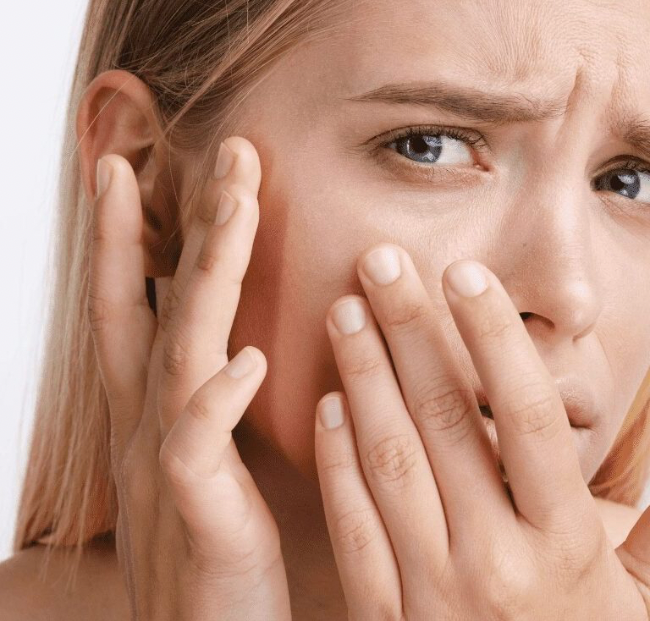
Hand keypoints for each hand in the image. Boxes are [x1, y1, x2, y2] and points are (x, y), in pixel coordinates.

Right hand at [88, 138, 290, 620]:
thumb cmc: (217, 554)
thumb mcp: (209, 467)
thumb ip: (216, 407)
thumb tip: (240, 350)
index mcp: (154, 412)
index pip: (134, 309)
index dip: (129, 240)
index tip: (131, 173)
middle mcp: (147, 425)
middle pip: (152, 306)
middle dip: (169, 225)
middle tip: (198, 152)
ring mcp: (164, 464)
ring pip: (179, 349)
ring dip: (208, 273)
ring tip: (236, 203)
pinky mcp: (197, 510)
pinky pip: (196, 443)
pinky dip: (216, 396)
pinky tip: (245, 357)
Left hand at [314, 242, 649, 619]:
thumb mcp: (634, 593)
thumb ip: (642, 515)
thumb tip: (646, 416)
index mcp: (568, 545)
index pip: (527, 417)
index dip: (493, 339)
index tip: (464, 274)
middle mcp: (497, 560)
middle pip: (444, 421)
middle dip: (408, 331)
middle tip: (378, 263)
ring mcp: (432, 591)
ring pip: (388, 460)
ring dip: (363, 377)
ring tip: (343, 310)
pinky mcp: (383, 616)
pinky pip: (353, 525)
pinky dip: (335, 459)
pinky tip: (326, 401)